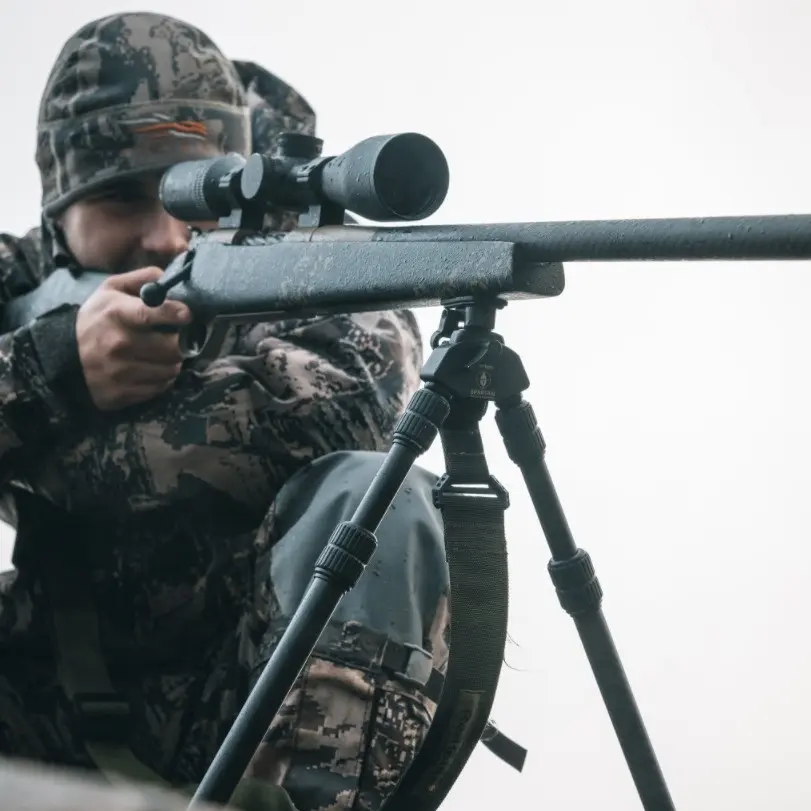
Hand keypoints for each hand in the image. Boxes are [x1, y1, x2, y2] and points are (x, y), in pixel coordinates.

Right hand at [76, 266, 191, 410]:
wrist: (62, 356)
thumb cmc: (96, 319)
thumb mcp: (111, 290)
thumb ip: (142, 279)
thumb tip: (169, 278)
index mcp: (116, 314)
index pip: (150, 314)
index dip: (174, 313)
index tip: (187, 315)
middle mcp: (118, 344)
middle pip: (172, 348)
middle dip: (181, 343)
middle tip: (177, 339)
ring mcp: (121, 371)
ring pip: (171, 370)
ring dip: (174, 362)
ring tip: (164, 354)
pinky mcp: (122, 393)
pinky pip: (160, 387)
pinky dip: (163, 378)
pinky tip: (153, 368)